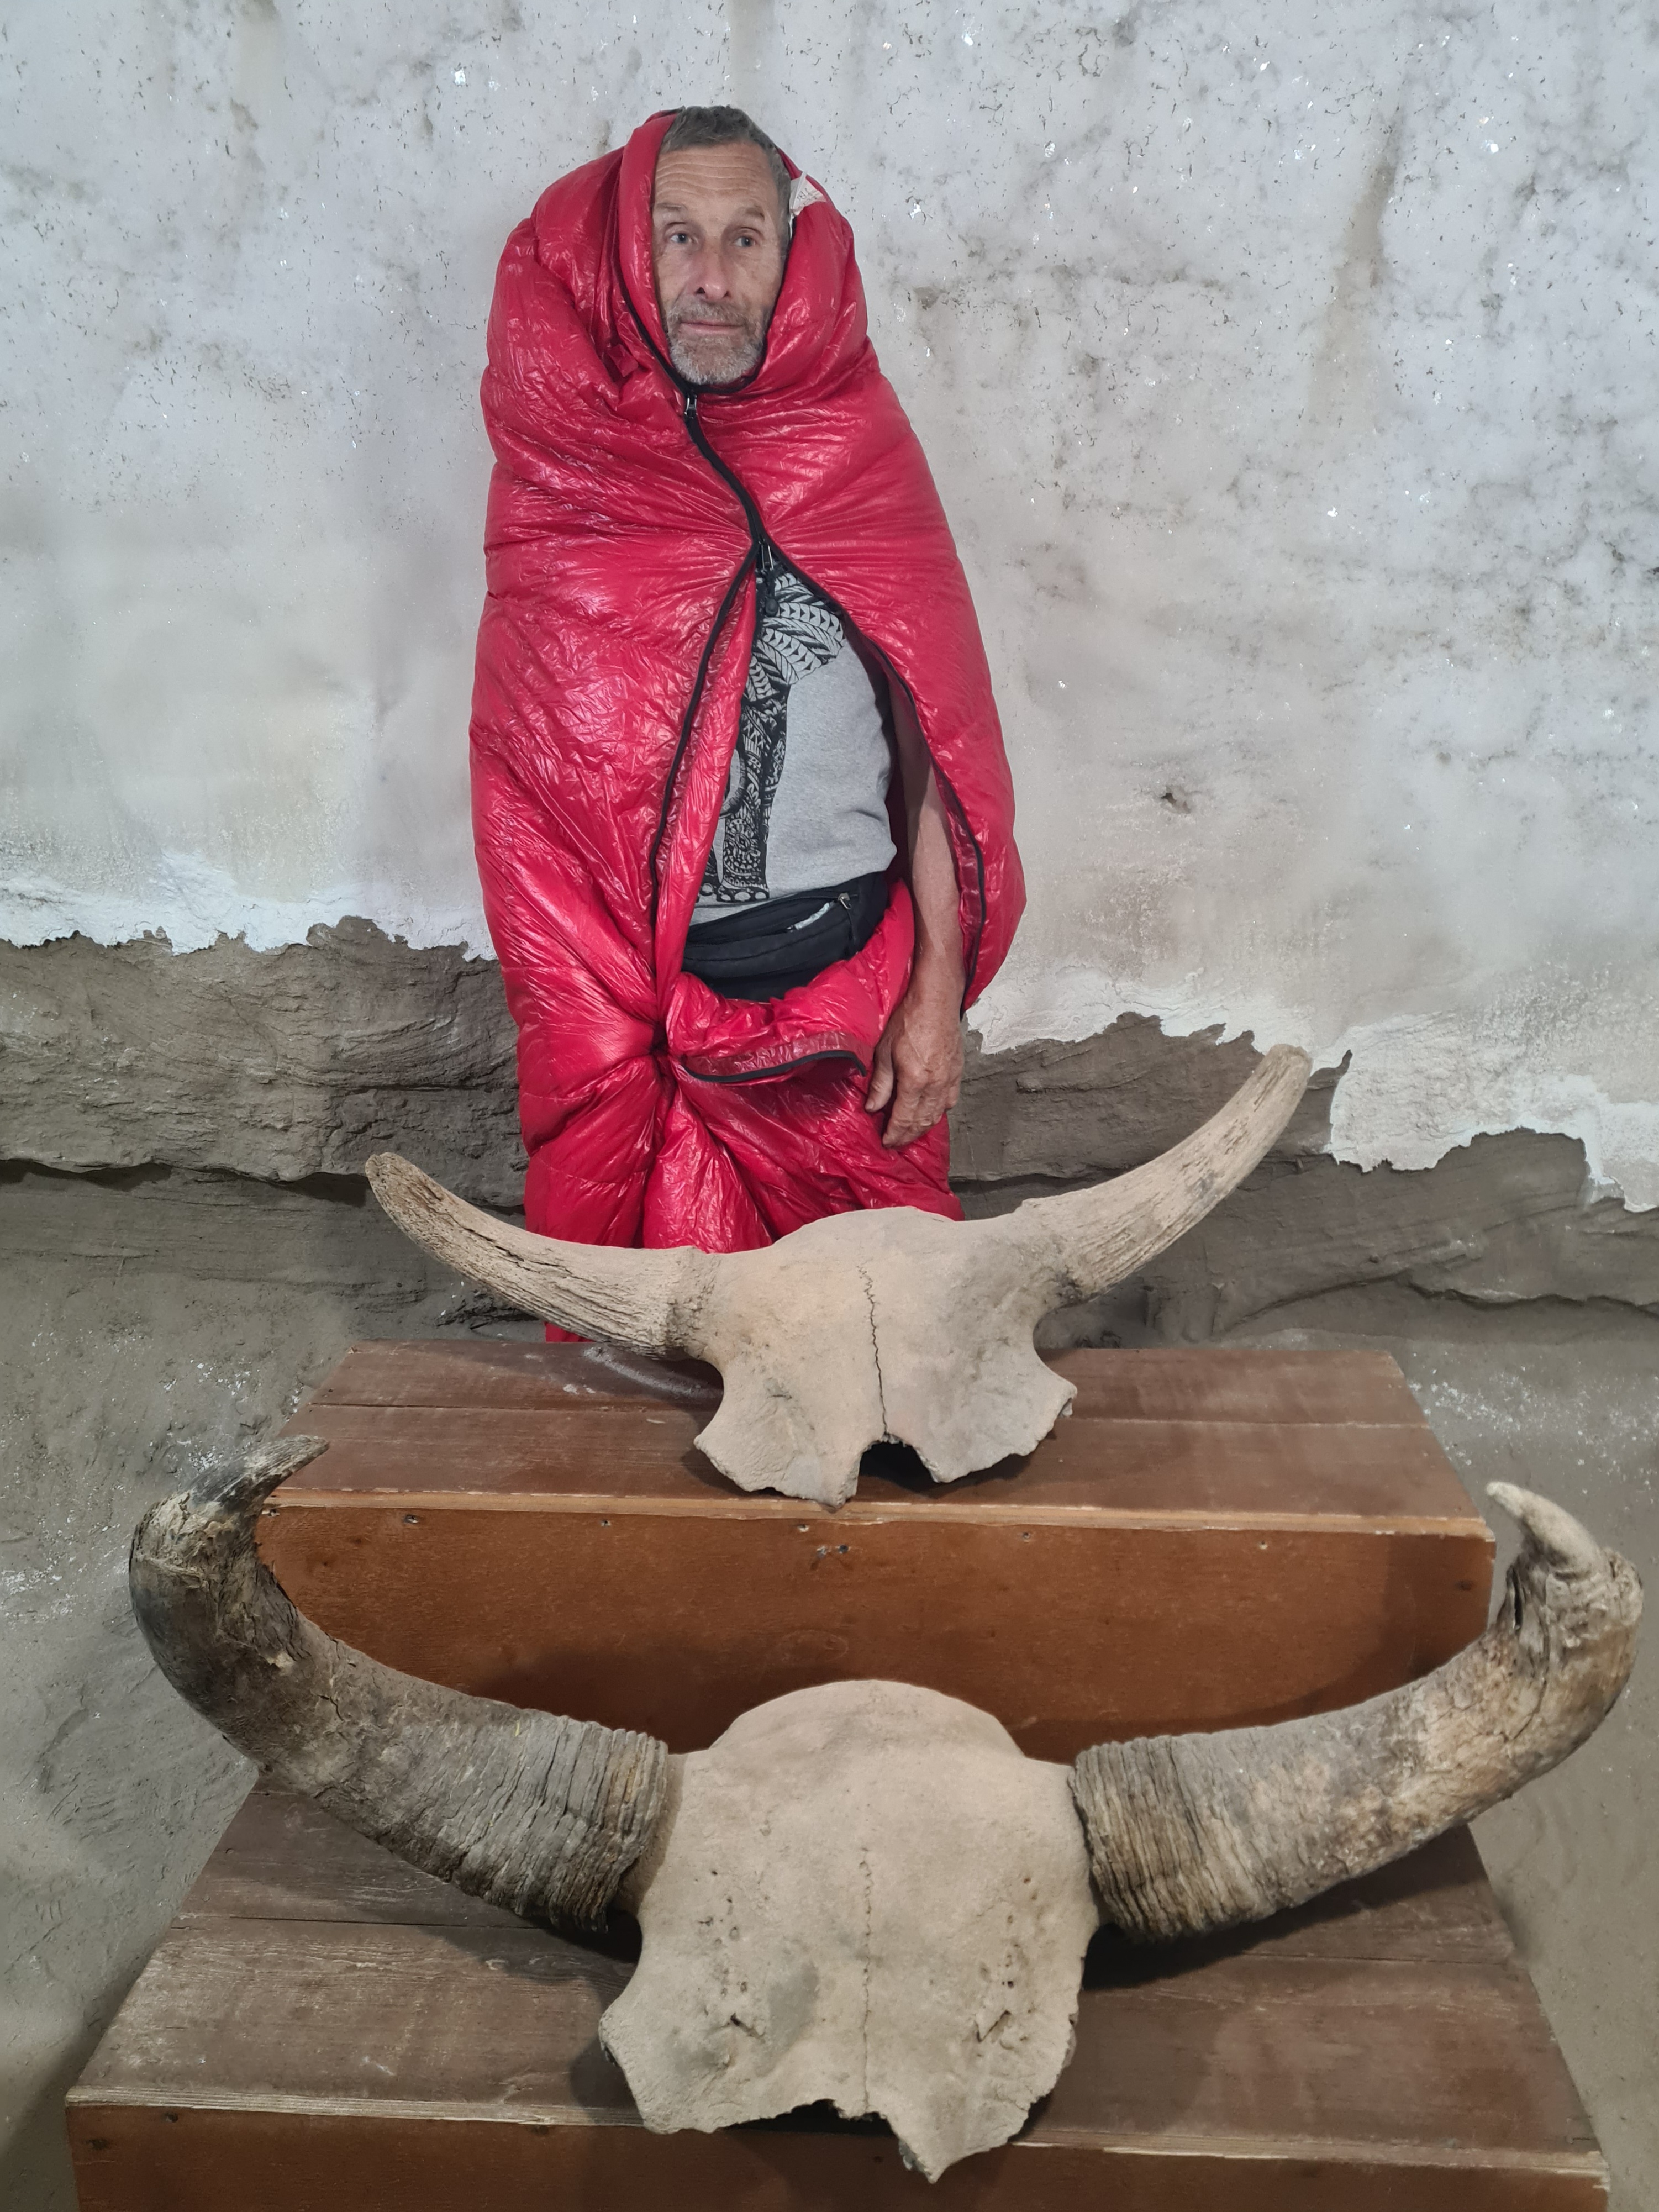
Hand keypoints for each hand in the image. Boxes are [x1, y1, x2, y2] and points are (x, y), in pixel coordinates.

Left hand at [865, 960, 964, 1147]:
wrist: (936, 1000)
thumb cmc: (907, 1020)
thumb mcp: (884, 1051)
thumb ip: (880, 1084)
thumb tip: (873, 1108)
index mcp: (915, 1081)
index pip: (904, 1119)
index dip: (894, 1134)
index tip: (886, 1142)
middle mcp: (936, 1085)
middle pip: (922, 1122)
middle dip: (908, 1136)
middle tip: (896, 1142)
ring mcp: (950, 1079)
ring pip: (938, 1115)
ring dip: (923, 1127)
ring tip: (910, 1134)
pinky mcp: (958, 1072)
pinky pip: (950, 1101)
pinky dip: (939, 1113)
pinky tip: (931, 1114)